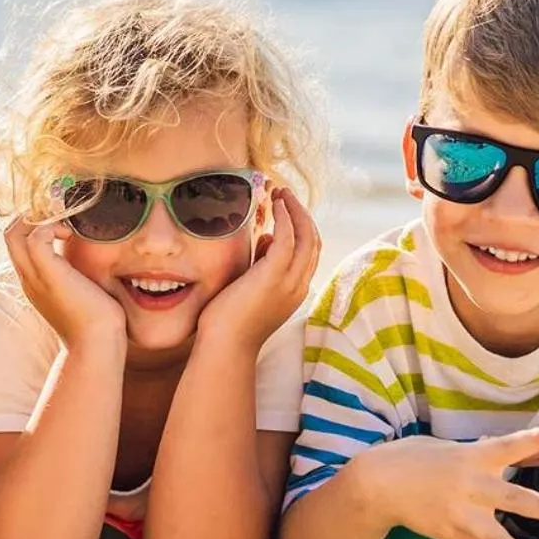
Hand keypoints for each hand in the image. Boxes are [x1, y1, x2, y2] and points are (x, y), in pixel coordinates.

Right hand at [3, 216, 125, 350]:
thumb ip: (77, 277)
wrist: (96, 346)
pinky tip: (70, 235)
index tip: (62, 224)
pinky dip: (51, 226)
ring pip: (14, 231)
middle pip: (9, 233)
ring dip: (40, 218)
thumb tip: (94, 266)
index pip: (18, 242)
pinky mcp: (49, 275)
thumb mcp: (81, 294)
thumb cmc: (96, 324)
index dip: (35, 225)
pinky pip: (36, 237)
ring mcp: (35, 276)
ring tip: (65, 226)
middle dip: (32, 216)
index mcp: (34, 281)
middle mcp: (28, 277)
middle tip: (60, 218)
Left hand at [197, 187, 320, 349]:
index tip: (285, 208)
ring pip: (306, 236)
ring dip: (295, 210)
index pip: (309, 252)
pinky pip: (288, 237)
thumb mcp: (252, 287)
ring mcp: (289, 282)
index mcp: (294, 290)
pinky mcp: (274, 276)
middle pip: (314, 240)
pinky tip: (276, 203)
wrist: (224, 346)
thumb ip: (262, 263)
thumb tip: (265, 237)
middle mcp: (298, 285)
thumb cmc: (229, 321)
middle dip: (302, 213)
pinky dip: (286, 217)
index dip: (301, 226)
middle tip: (285, 193)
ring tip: (281, 192)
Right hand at [370, 425, 538, 538]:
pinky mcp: (448, 533)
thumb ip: (478, 452)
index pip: (508, 446)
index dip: (533, 440)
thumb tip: (500, 446)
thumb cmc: (413, 458)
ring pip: (497, 538)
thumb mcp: (448, 447)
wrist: (377, 484)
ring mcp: (459, 513)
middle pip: (513, 498)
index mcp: (471, 457)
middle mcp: (469, 485)